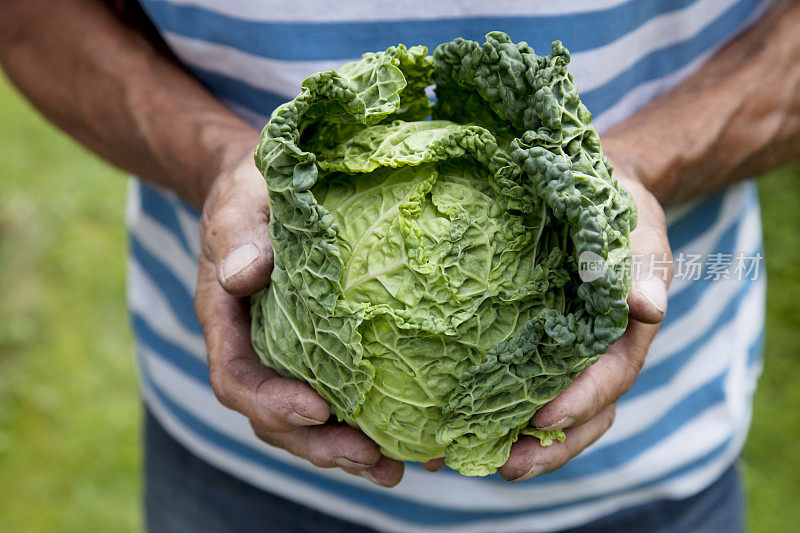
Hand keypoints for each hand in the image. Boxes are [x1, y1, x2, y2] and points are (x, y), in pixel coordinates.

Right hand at [194, 144, 403, 486]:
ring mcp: (286, 358)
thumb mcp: (241, 203)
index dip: (272, 403)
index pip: (236, 379)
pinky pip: (337, 397)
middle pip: (274, 420)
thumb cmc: (251, 192)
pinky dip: (366, 423)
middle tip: (371, 459)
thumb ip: (240, 235)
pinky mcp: (320, 353)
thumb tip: (244, 275)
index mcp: (226, 322)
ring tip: (394, 469)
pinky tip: (410, 438)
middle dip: (319, 446)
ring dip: (346, 451)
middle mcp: (254, 351)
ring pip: (306, 422)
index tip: (318, 409)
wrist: (263, 191)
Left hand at [497, 174, 673, 482]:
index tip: (542, 419)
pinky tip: (446, 433)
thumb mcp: (636, 229)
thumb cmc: (616, 211)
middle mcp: (595, 357)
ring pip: (549, 416)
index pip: (609, 379)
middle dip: (548, 448)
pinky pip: (515, 389)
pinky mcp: (531, 350)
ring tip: (468, 461)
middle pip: (582, 417)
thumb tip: (647, 306)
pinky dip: (489, 415)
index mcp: (624, 335)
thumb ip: (644, 265)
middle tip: (506, 467)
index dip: (580, 403)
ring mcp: (563, 359)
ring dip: (515, 445)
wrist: (588, 194)